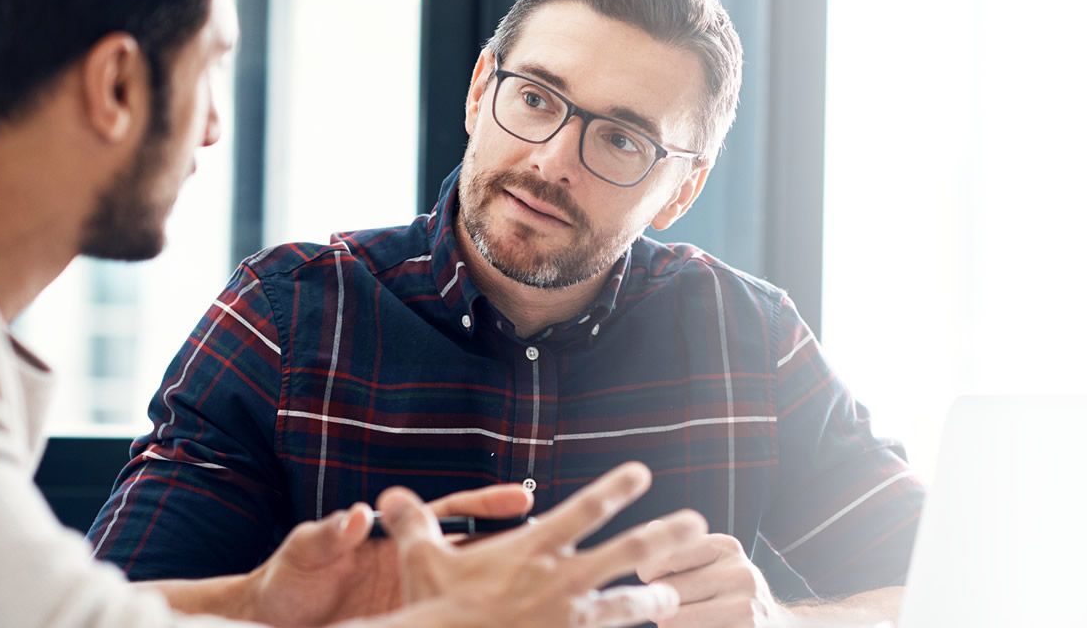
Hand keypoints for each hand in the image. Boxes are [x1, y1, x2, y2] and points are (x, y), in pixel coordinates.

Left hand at [244, 483, 534, 626]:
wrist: (268, 623)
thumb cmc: (284, 582)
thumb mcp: (302, 554)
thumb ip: (329, 534)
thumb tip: (359, 515)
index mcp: (393, 539)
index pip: (448, 515)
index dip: (486, 505)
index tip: (520, 499)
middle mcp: (412, 568)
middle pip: (476, 554)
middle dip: (517, 549)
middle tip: (556, 546)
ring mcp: (414, 600)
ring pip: (469, 592)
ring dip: (505, 590)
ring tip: (552, 592)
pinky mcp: (411, 623)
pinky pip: (445, 620)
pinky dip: (474, 619)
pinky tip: (508, 623)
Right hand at [377, 462, 707, 627]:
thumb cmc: (434, 612)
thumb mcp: (423, 564)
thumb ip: (415, 526)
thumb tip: (388, 497)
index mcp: (535, 550)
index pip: (585, 508)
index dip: (617, 487)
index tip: (641, 473)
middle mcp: (563, 580)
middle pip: (630, 551)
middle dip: (666, 535)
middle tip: (697, 524)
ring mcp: (572, 619)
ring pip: (629, 604)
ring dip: (655, 598)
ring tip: (673, 596)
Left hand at [643, 531, 791, 627]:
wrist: (770, 623)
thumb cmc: (728, 592)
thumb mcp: (711, 562)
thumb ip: (680, 547)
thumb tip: (654, 529)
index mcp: (727, 548)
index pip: (665, 557)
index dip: (649, 574)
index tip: (657, 579)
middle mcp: (739, 573)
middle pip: (667, 591)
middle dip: (660, 603)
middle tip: (676, 606)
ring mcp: (744, 607)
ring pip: (672, 619)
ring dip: (670, 624)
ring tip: (689, 620)